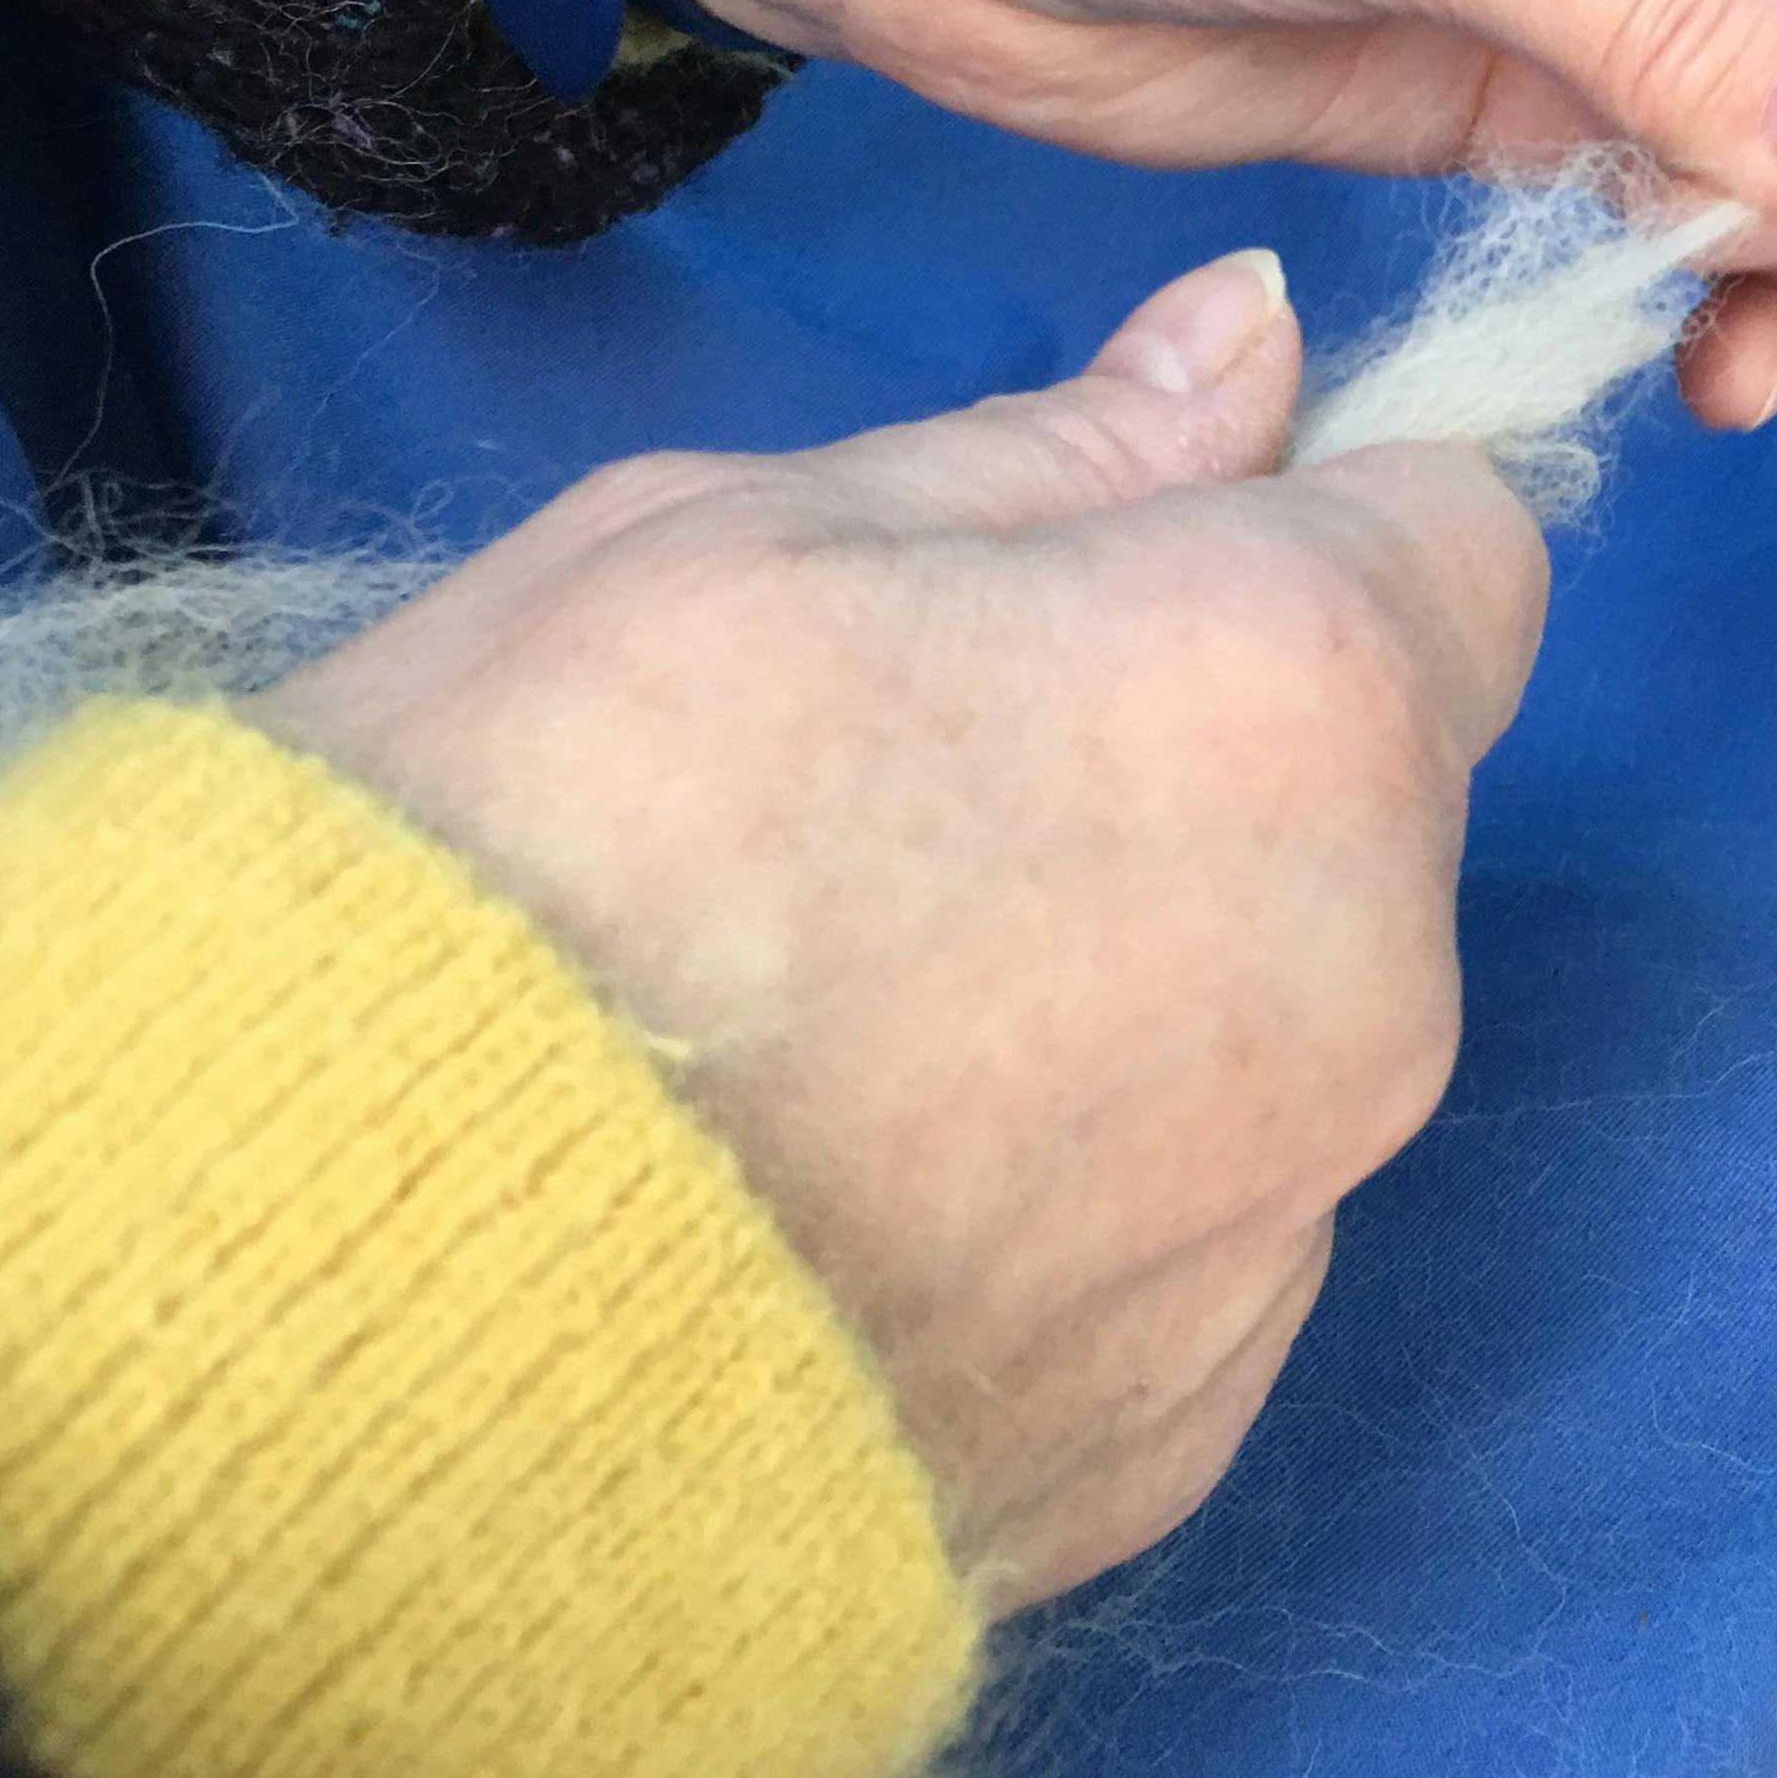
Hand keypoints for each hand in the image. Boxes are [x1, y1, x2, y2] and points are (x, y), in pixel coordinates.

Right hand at [240, 252, 1538, 1608]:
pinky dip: (1066, 1193)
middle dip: (1205, 749)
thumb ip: (1060, 447)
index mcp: (1292, 695)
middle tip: (905, 777)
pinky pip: (1186, 1239)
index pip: (1459, 543)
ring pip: (1286, 1023)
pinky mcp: (1180, 1434)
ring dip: (1140, 977)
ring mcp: (1278, 1234)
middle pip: (1373, 795)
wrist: (318, 1333)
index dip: (1303, 524)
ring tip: (836, 1007)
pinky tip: (844, 1192)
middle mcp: (1367, 977)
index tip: (1141, 556)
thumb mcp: (737, 539)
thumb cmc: (511, 865)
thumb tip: (1251, 343)